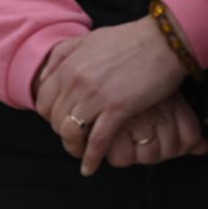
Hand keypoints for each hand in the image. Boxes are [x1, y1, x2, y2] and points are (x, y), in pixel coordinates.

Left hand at [34, 17, 193, 175]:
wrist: (163, 41)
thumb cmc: (130, 40)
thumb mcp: (89, 39)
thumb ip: (65, 54)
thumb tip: (47, 74)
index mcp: (69, 65)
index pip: (44, 100)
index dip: (49, 115)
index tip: (61, 121)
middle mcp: (76, 81)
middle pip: (56, 119)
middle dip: (62, 133)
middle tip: (74, 139)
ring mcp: (95, 95)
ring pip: (72, 132)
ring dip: (73, 148)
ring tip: (80, 155)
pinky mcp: (117, 108)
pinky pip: (97, 141)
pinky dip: (91, 158)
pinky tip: (89, 169)